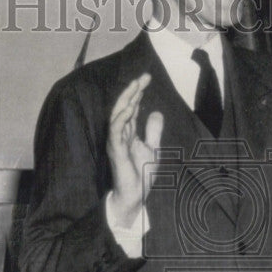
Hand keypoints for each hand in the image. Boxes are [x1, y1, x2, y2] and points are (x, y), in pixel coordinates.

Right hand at [106, 74, 161, 227]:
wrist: (136, 196)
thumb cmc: (140, 175)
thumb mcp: (153, 149)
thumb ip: (153, 131)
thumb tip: (156, 112)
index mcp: (128, 133)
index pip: (132, 107)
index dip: (138, 92)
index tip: (147, 78)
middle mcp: (120, 134)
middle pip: (124, 107)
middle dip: (133, 90)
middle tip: (143, 76)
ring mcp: (116, 141)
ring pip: (117, 115)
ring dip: (126, 100)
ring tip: (136, 87)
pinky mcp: (115, 150)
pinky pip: (116, 130)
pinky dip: (122, 118)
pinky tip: (130, 107)